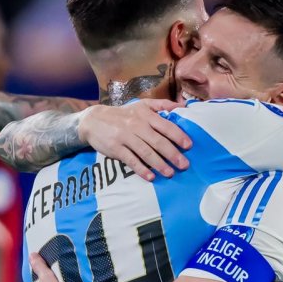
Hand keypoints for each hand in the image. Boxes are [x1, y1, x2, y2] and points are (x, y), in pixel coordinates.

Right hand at [78, 100, 192, 179]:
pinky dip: (141, 169)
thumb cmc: (123, 114)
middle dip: (172, 154)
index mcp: (145, 115)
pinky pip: (131, 160)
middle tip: (185, 165)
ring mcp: (125, 137)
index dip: (178, 136)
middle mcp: (136, 125)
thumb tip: (183, 106)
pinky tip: (151, 177)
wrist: (93, 120)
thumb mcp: (141, 105)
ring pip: (145, 152)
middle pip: (157, 141)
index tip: (189, 146)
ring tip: (170, 173)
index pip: (165, 125)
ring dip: (159, 164)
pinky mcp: (116, 148)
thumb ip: (162, 105)